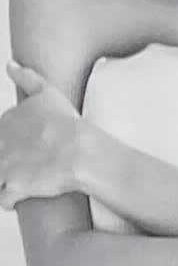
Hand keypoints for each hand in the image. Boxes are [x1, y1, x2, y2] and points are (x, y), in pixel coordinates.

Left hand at [0, 62, 92, 206]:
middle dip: (5, 163)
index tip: (24, 150)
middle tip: (23, 167)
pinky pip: (3, 200)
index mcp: (4, 124)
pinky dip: (8, 201)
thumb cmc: (68, 124)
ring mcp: (5, 167)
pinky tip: (19, 198)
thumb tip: (11, 64)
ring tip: (18, 183)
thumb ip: (27, 77)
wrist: (81, 151)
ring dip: (3, 181)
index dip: (8, 146)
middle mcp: (0, 145)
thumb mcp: (48, 93)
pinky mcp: (15, 187)